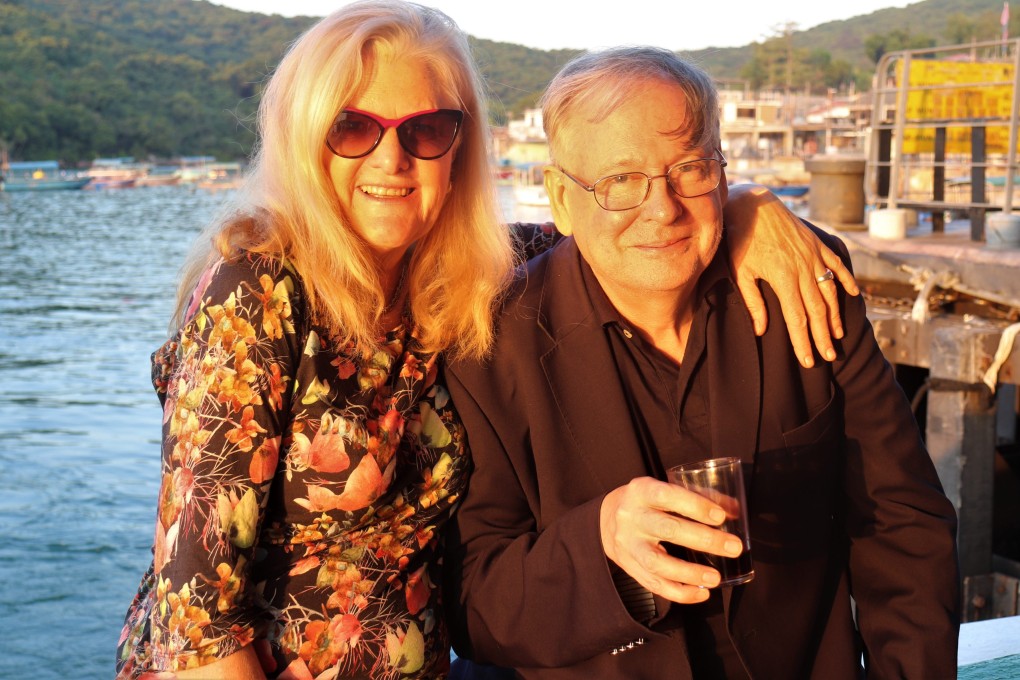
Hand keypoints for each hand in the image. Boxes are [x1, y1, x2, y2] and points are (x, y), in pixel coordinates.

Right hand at [599, 477, 743, 603]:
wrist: (608, 517)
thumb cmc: (648, 501)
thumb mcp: (666, 489)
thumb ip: (699, 496)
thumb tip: (735, 511)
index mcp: (641, 491)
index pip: (668, 495)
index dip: (695, 506)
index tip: (721, 517)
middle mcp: (631, 517)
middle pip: (667, 529)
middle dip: (704, 540)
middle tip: (733, 547)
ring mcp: (628, 544)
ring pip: (657, 563)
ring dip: (689, 573)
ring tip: (716, 578)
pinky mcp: (629, 566)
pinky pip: (654, 584)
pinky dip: (680, 593)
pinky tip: (701, 593)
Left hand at [724, 183, 859, 367]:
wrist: (752, 203)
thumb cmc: (740, 240)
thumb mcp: (740, 272)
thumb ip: (753, 302)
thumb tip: (761, 331)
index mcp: (782, 277)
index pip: (797, 318)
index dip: (803, 341)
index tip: (808, 361)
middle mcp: (803, 267)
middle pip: (817, 309)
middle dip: (823, 336)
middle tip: (828, 356)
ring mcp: (813, 254)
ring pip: (830, 290)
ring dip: (835, 315)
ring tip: (837, 335)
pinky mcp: (817, 243)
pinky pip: (837, 264)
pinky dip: (847, 279)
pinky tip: (854, 295)